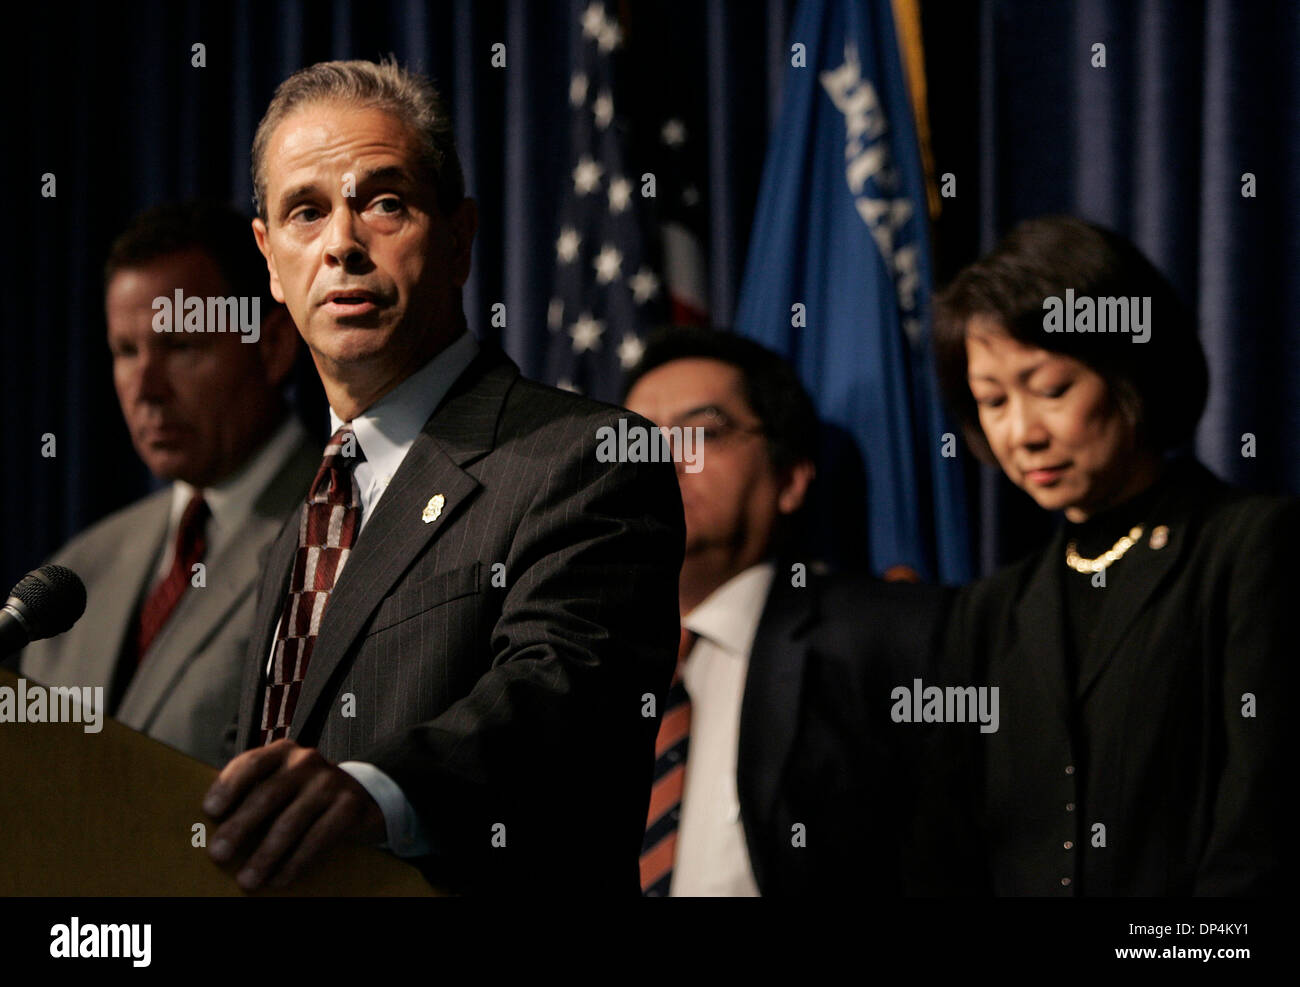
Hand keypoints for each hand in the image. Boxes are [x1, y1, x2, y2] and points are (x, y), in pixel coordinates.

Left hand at [202, 739, 387, 890]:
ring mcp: (330, 782)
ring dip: (265, 855)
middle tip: (218, 854)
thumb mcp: (280, 782)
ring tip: (247, 879)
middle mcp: (306, 761)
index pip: (251, 763)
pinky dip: (295, 863)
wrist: (357, 797)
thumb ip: (252, 794)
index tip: (210, 811)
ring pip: (290, 822)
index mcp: (282, 752)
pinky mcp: (349, 806)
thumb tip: (208, 830)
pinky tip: (279, 879)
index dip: (228, 786)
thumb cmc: (302, 794)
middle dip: (240, 827)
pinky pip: (317, 839)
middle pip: (267, 795)